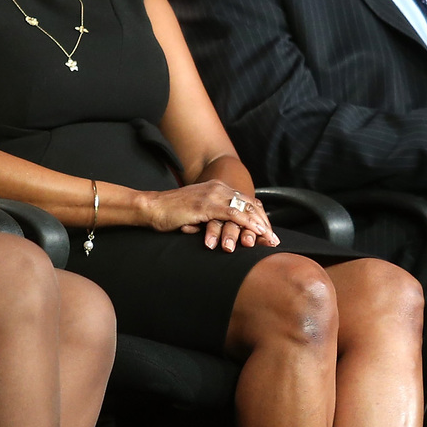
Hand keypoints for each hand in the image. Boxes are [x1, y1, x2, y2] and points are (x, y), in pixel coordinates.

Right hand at [139, 180, 281, 251]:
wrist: (152, 208)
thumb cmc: (171, 214)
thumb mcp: (197, 214)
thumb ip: (212, 217)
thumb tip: (224, 231)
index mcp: (217, 188)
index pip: (245, 201)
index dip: (259, 217)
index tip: (268, 232)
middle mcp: (218, 188)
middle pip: (250, 204)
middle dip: (264, 222)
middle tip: (274, 239)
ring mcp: (212, 195)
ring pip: (244, 208)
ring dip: (259, 224)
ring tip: (269, 238)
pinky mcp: (205, 205)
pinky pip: (232, 214)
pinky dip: (246, 223)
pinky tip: (255, 232)